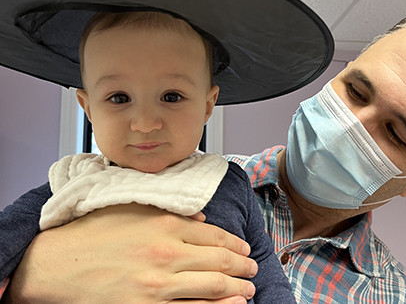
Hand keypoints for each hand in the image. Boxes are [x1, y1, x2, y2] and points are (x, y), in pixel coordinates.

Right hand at [5, 204, 256, 302]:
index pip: (213, 233)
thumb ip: (171, 211)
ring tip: (249, 290)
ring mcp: (159, 285)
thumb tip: (201, 217)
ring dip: (236, 289)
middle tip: (252, 269)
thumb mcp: (134, 210)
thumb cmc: (95, 232)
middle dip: (241, 266)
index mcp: (165, 225)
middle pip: (218, 260)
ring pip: (212, 287)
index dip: (233, 242)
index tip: (243, 248)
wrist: (60, 263)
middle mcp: (167, 253)